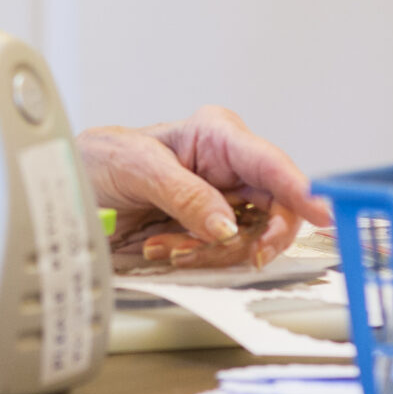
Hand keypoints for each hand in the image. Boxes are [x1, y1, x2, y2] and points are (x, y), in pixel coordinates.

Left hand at [76, 106, 332, 270]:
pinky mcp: (210, 230)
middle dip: (250, 238)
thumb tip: (228, 225)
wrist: (69, 187)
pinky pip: (225, 254)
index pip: (270, 164)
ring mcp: (223, 202)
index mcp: (216, 136)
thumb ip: (183, 193)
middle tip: (229, 254)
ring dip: (210, 251)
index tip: (323, 212)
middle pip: (276, 210)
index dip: (302, 189)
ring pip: (252, 239)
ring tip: (162, 245)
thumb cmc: (100, 160)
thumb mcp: (135, 167)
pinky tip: (163, 249)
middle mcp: (229, 168)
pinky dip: (198, 258)